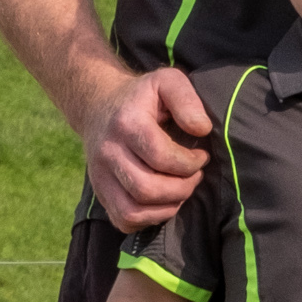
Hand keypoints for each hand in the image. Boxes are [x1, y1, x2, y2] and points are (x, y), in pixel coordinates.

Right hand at [85, 67, 213, 230]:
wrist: (99, 106)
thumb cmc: (142, 97)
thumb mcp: (167, 81)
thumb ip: (187, 99)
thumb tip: (201, 129)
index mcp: (126, 123)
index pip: (161, 157)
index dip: (190, 163)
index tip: (202, 157)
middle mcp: (108, 152)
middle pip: (147, 189)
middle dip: (182, 188)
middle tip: (195, 176)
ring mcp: (99, 176)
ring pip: (133, 211)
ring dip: (168, 206)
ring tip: (181, 189)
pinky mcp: (99, 193)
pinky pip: (124, 220)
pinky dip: (149, 218)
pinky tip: (163, 201)